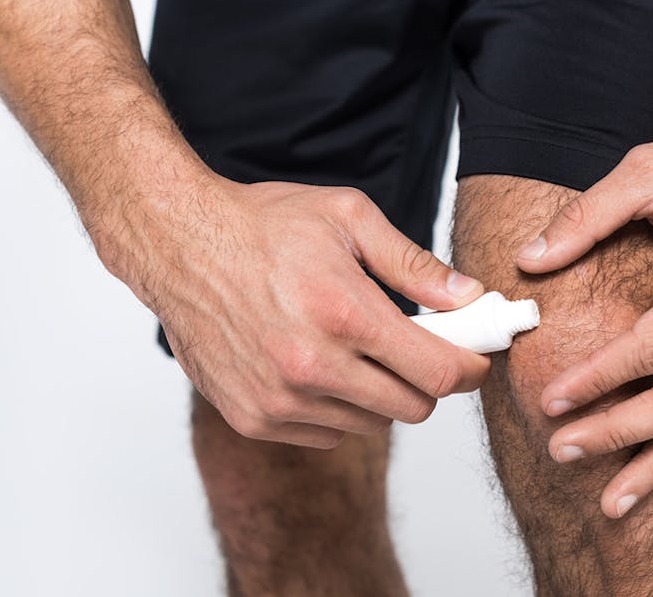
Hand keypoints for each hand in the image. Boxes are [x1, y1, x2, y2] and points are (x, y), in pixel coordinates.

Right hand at [107, 177, 490, 447]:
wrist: (179, 244)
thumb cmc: (263, 224)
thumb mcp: (349, 218)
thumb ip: (415, 265)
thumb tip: (469, 298)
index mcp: (343, 313)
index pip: (439, 373)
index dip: (470, 368)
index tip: (474, 357)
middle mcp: (312, 367)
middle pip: (414, 408)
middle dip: (428, 379)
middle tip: (417, 348)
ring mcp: (279, 400)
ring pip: (372, 425)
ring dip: (382, 395)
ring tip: (358, 349)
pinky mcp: (253, 418)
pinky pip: (327, 434)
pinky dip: (339, 409)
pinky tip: (321, 366)